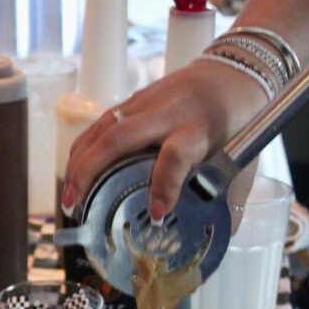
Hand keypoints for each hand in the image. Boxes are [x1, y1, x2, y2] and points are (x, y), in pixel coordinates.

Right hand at [62, 60, 266, 221]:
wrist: (232, 72)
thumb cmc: (235, 120)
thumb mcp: (239, 158)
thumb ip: (228, 197)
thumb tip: (222, 236)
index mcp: (199, 130)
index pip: (177, 155)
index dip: (164, 186)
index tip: (157, 215)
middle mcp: (168, 114)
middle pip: (118, 139)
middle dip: (90, 173)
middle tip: (75, 205)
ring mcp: (145, 104)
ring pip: (101, 131)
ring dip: (78, 164)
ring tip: (68, 196)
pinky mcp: (131, 102)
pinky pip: (98, 126)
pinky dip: (81, 152)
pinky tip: (73, 174)